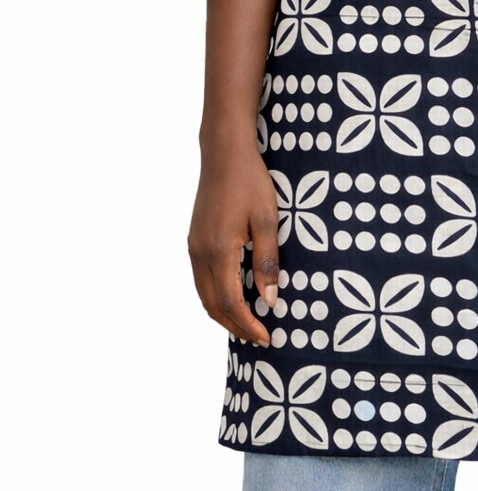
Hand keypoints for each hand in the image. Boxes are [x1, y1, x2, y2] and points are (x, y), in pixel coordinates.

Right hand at [188, 142, 278, 345]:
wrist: (224, 153)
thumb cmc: (250, 182)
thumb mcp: (267, 220)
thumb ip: (267, 262)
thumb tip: (271, 300)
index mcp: (219, 251)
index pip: (231, 303)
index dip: (248, 324)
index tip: (267, 336)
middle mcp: (199, 253)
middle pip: (212, 305)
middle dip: (235, 326)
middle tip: (258, 337)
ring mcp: (193, 247)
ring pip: (203, 294)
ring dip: (223, 313)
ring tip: (247, 323)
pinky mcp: (194, 240)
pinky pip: (201, 279)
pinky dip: (216, 296)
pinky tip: (233, 295)